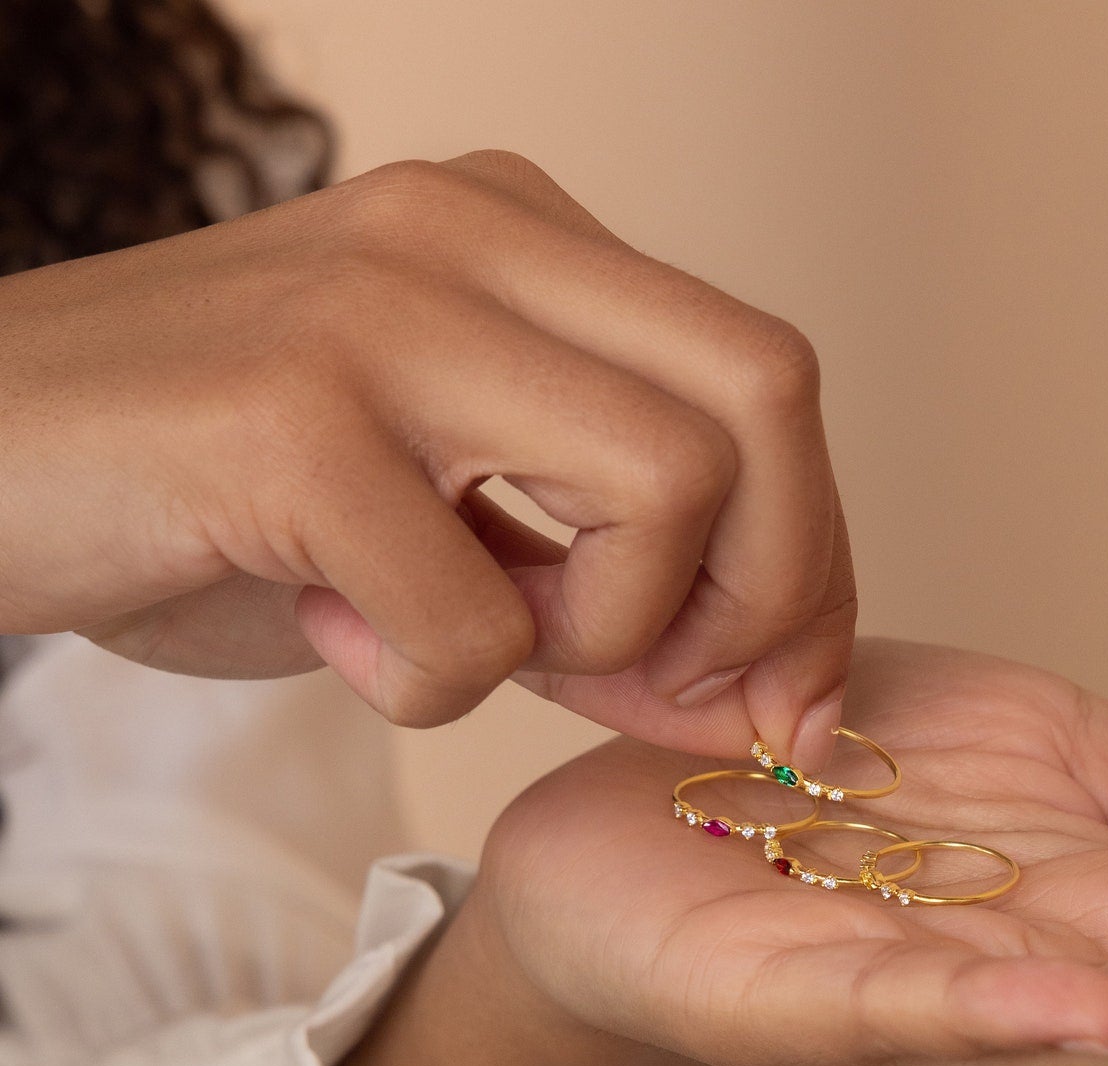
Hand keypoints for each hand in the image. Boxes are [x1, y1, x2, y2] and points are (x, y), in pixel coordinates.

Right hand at [0, 151, 851, 760]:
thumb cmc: (221, 512)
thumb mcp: (455, 560)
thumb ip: (614, 621)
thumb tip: (768, 715)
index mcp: (523, 241)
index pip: (770, 383)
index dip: (813, 561)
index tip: (785, 692)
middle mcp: (471, 234)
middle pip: (768, 400)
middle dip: (768, 591)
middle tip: (664, 683)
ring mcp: (381, 308)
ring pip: (664, 485)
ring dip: (593, 632)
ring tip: (456, 635)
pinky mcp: (287, 413)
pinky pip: (471, 612)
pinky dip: (426, 680)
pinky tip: (327, 633)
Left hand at [474, 638, 1107, 1065]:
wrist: (630, 806)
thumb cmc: (841, 786)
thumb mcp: (1028, 752)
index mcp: (1083, 922)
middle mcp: (1013, 992)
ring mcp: (904, 1017)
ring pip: (1060, 1044)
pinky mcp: (785, 1008)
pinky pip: (896, 1017)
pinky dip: (992, 1015)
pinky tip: (1082, 1004)